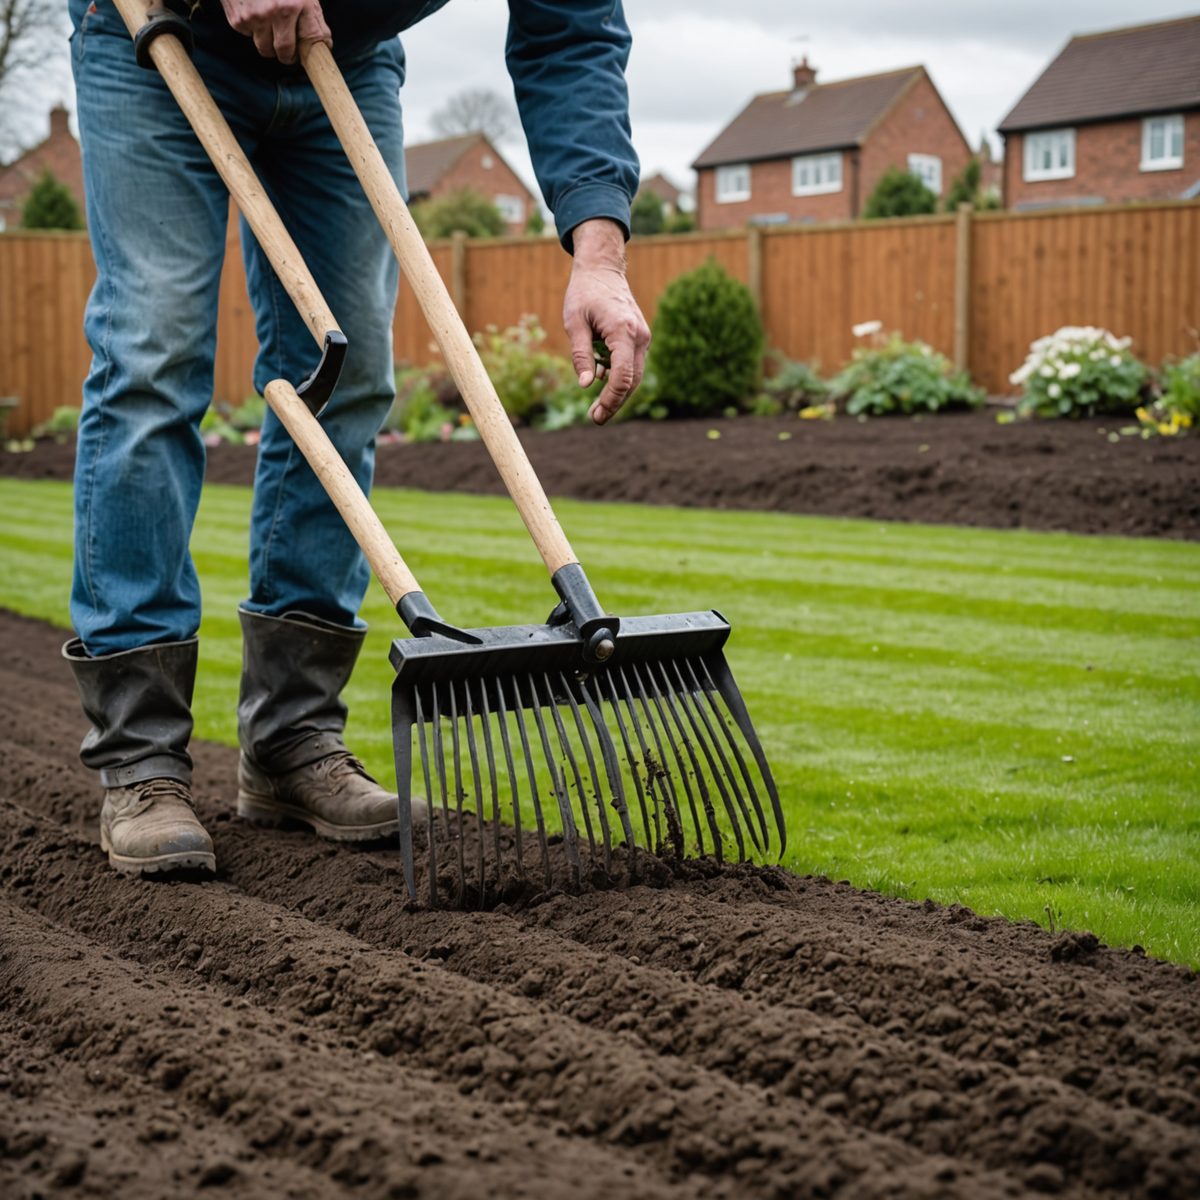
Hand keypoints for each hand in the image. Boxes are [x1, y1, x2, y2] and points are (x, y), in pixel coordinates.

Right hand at [219, 0, 330, 63]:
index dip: (311, 49)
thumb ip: (312, 14)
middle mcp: (276, 12)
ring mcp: (255, 17)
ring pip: (265, 49)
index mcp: (295, 3)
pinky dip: (252, 28)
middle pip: (285, 52)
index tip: (308, 52)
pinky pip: (248, 36)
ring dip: (268, 43)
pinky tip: (253, 11)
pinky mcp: (238, 19)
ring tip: (269, 25)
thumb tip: (324, 43)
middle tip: (288, 48)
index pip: (312, 39)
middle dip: (287, 54)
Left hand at [563, 219, 650, 425]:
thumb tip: (586, 385)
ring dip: (617, 393)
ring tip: (596, 409)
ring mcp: (643, 337)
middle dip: (614, 402)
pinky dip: (618, 377)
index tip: (596, 415)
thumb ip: (581, 355)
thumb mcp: (574, 323)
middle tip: (595, 419)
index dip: (611, 400)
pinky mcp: (640, 338)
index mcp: (623, 331)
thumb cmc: (584, 293)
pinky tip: (600, 379)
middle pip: (632, 381)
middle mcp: (640, 336)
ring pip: (634, 375)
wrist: (603, 269)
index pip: (623, 376)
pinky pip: (631, 364)